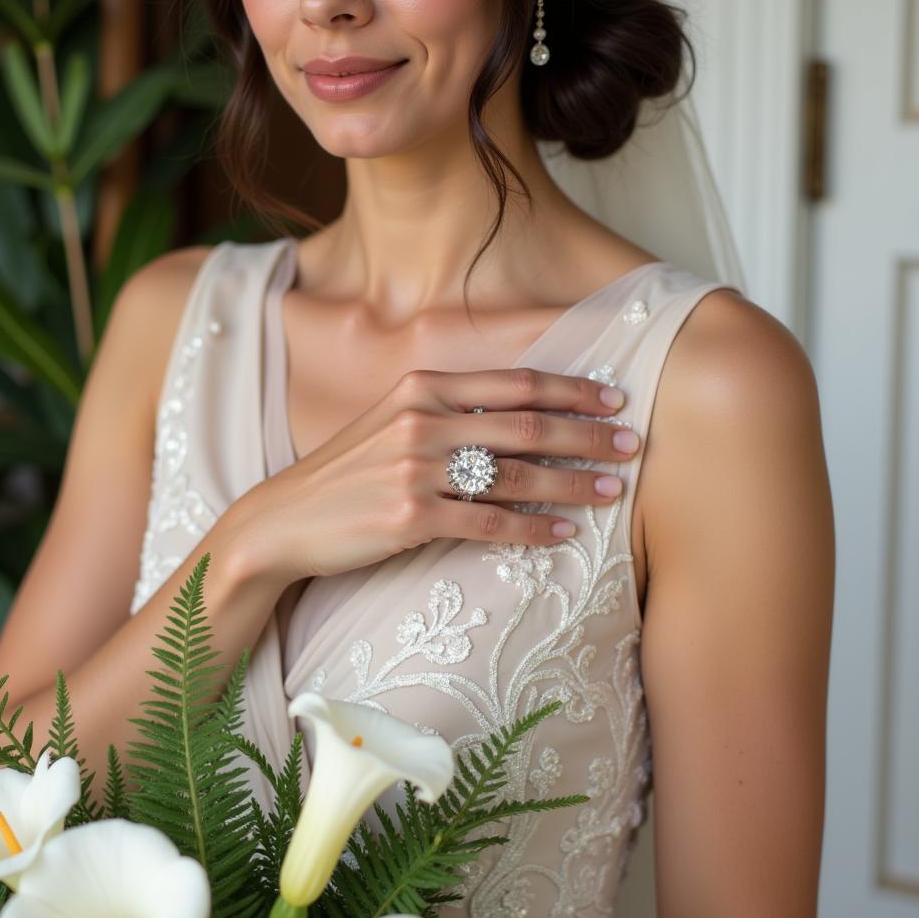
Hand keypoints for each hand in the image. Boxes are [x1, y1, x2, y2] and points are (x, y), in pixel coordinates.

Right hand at [229, 367, 640, 583]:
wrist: (284, 520)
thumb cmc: (345, 473)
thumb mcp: (390, 422)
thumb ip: (445, 411)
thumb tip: (513, 417)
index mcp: (422, 387)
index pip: (515, 383)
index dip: (572, 391)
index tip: (613, 400)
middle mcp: (423, 420)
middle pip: (527, 426)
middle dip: (588, 436)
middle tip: (633, 445)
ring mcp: (416, 469)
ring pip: (516, 475)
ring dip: (573, 484)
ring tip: (613, 491)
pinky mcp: (411, 517)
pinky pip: (489, 523)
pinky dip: (533, 529)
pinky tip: (564, 533)